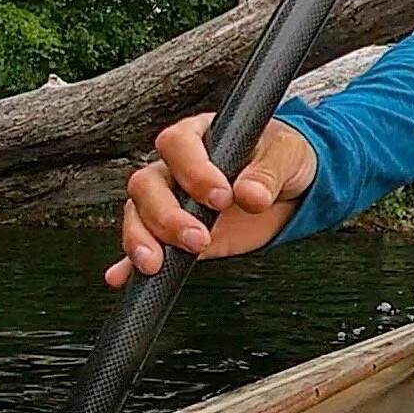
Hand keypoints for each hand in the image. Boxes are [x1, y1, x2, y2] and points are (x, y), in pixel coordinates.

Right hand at [104, 113, 317, 286]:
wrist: (290, 187)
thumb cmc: (282, 157)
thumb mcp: (286, 155)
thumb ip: (268, 172)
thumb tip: (250, 195)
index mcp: (202, 135)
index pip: (178, 144)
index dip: (193, 170)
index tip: (221, 197)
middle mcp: (177, 167)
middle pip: (147, 184)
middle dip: (166, 215)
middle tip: (198, 238)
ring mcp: (172, 200)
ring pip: (138, 213)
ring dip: (143, 238)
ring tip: (158, 264)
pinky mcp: (174, 233)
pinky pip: (144, 245)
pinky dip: (129, 263)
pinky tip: (123, 277)